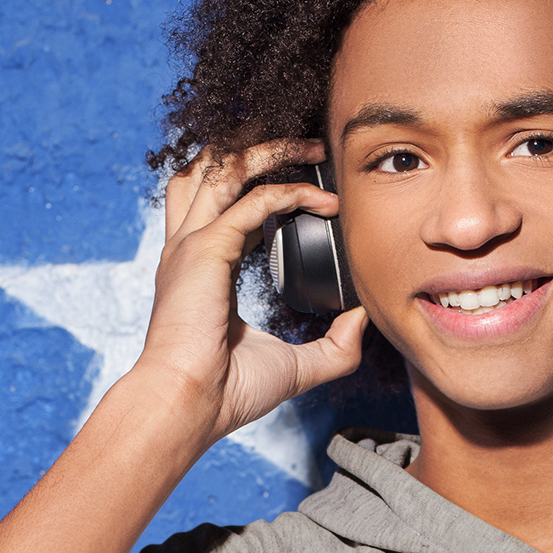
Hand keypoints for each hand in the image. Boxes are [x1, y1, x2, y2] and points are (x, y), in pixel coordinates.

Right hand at [130, 138, 367, 444]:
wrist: (190, 405)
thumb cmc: (227, 392)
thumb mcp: (294, 365)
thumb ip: (333, 345)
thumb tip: (363, 319)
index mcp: (200, 266)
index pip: (225, 204)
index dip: (264, 186)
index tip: (313, 191)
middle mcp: (190, 246)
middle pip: (214, 168)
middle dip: (260, 146)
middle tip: (310, 146)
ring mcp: (192, 244)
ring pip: (225, 167)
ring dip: (269, 148)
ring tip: (311, 147)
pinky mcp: (206, 249)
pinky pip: (253, 201)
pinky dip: (290, 192)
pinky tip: (323, 201)